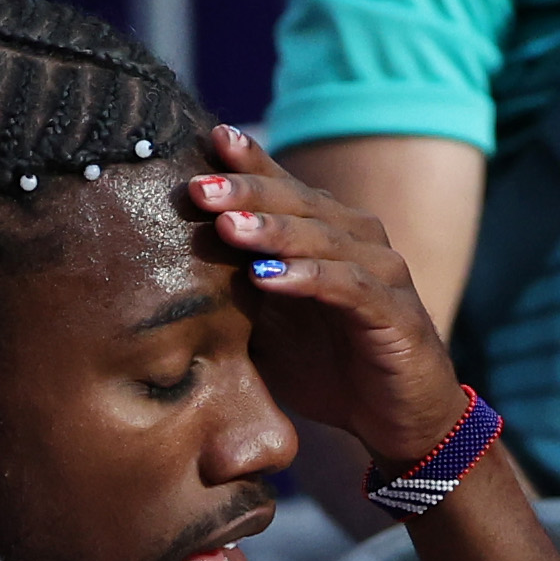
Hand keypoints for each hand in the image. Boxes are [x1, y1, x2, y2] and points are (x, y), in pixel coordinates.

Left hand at [182, 122, 466, 467]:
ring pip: (321, 238)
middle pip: (298, 202)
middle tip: (199, 188)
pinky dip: (307, 279)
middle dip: (247, 191)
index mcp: (326, 233)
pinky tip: (267, 278)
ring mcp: (381, 272)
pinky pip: (347, 287)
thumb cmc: (330, 369)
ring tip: (227, 228)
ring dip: (273, 230)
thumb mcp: (268, 329)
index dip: (247, 161)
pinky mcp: (395, 313)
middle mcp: (357, 239)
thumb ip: (231, 297)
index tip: (206, 139)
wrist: (399, 421)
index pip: (283, 186)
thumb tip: (159, 280)